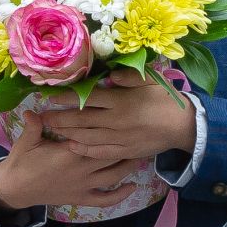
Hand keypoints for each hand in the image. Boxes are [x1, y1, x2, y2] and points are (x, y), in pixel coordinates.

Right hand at [0, 118, 140, 212]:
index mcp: (69, 152)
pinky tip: (133, 187)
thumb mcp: (26, 141)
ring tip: (142, 155)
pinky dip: (120, 195)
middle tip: (141, 134)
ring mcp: (83, 186)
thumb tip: (34, 109)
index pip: (96, 138)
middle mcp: (81, 169)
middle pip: (111, 155)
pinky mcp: (81, 199)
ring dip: (130, 167)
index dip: (112, 129)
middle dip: (127, 145)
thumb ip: (34, 126)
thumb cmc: (21, 162)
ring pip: (114, 176)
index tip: (127, 119)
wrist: (14, 189)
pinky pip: (105, 200)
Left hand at [43, 72, 194, 161]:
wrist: (183, 125)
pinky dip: (84, 149)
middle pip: (81, 119)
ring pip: (87, 137)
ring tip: (53, 130)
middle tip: (44, 117)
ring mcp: (120, 137)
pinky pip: (100, 151)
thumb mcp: (150, 81)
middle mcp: (116, 119)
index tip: (51, 97)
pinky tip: (72, 145)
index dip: (67, 98)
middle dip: (60, 118)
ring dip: (67, 133)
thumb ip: (128, 77)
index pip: (87, 98)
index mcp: (121, 100)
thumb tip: (109, 76)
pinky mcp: (124, 150)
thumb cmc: (165, 99)